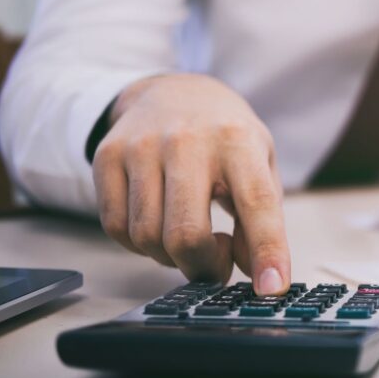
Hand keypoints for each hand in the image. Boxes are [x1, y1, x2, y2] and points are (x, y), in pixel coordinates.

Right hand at [92, 73, 290, 294]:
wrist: (172, 90)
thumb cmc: (225, 135)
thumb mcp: (261, 163)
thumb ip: (264, 218)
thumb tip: (257, 272)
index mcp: (237, 141)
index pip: (257, 204)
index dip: (267, 251)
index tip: (272, 287)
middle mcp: (187, 140)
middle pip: (186, 234)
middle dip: (203, 268)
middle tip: (215, 267)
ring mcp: (141, 147)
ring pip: (147, 237)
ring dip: (171, 258)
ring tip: (190, 238)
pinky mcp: (107, 157)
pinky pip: (116, 228)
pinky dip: (139, 245)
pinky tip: (160, 226)